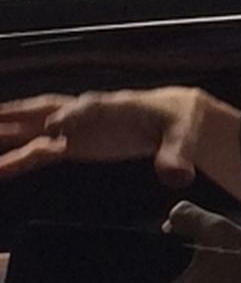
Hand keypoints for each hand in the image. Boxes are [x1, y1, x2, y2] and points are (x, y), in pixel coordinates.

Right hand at [0, 88, 206, 187]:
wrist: (171, 118)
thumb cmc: (176, 123)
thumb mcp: (182, 138)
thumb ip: (175, 156)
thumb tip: (176, 175)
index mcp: (117, 107)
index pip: (91, 109)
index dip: (74, 117)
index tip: (56, 129)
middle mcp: (89, 113)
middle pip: (50, 108)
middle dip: (20, 113)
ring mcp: (77, 128)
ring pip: (34, 128)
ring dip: (6, 132)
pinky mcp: (72, 144)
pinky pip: (37, 152)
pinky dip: (15, 159)